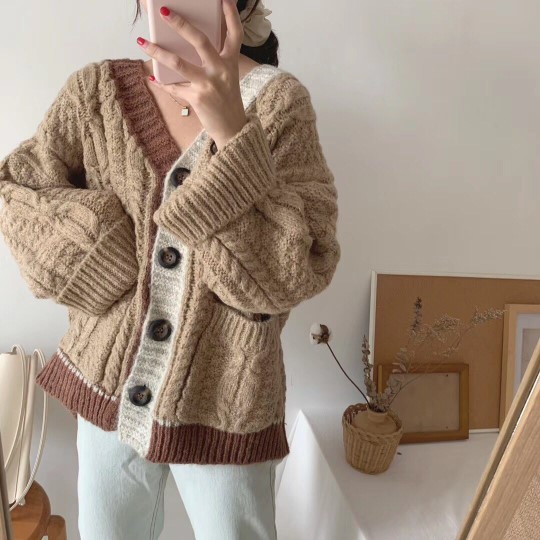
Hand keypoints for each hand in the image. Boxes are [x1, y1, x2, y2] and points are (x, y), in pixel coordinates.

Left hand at [136, 0, 247, 149]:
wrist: (233, 130)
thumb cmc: (227, 101)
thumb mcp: (227, 77)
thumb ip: (215, 60)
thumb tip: (188, 44)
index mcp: (231, 62)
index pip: (235, 34)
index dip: (230, 15)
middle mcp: (221, 70)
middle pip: (200, 41)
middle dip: (180, 24)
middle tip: (162, 12)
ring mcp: (208, 84)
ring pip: (178, 63)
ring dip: (157, 52)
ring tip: (142, 42)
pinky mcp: (197, 98)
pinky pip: (174, 87)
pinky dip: (162, 83)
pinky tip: (152, 78)